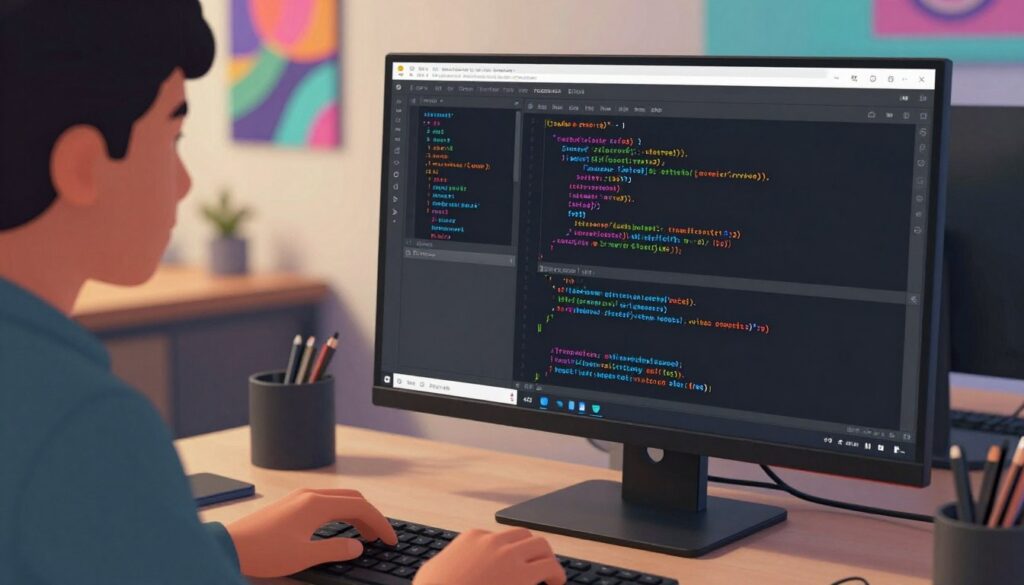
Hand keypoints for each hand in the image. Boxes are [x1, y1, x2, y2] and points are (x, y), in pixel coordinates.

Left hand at [225, 488, 396, 577]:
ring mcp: (299, 497)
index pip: (361, 507)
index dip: (380, 523)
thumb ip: (336, 550)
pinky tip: (339, 528)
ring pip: (338, 499)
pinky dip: (340, 512)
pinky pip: (325, 502)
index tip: (390, 539)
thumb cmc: (265, 552)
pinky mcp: (290, 503)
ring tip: (364, 534)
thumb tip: (358, 546)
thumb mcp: (305, 556)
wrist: (230, 545)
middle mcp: (310, 495)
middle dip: (371, 516)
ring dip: (355, 514)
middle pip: (352, 498)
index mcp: (317, 504)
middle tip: (381, 537)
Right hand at [413, 527, 565, 584]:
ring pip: (541, 546)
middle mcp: (493, 542)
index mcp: (472, 538)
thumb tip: (445, 566)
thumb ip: (446, 562)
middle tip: (537, 566)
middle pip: (524, 535)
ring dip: (547, 558)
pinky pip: (549, 568)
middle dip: (532, 550)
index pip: (498, 538)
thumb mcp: (433, 570)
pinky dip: (556, 574)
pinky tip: (555, 583)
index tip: (511, 565)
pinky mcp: (521, 576)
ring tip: (551, 575)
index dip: (507, 553)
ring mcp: (508, 557)